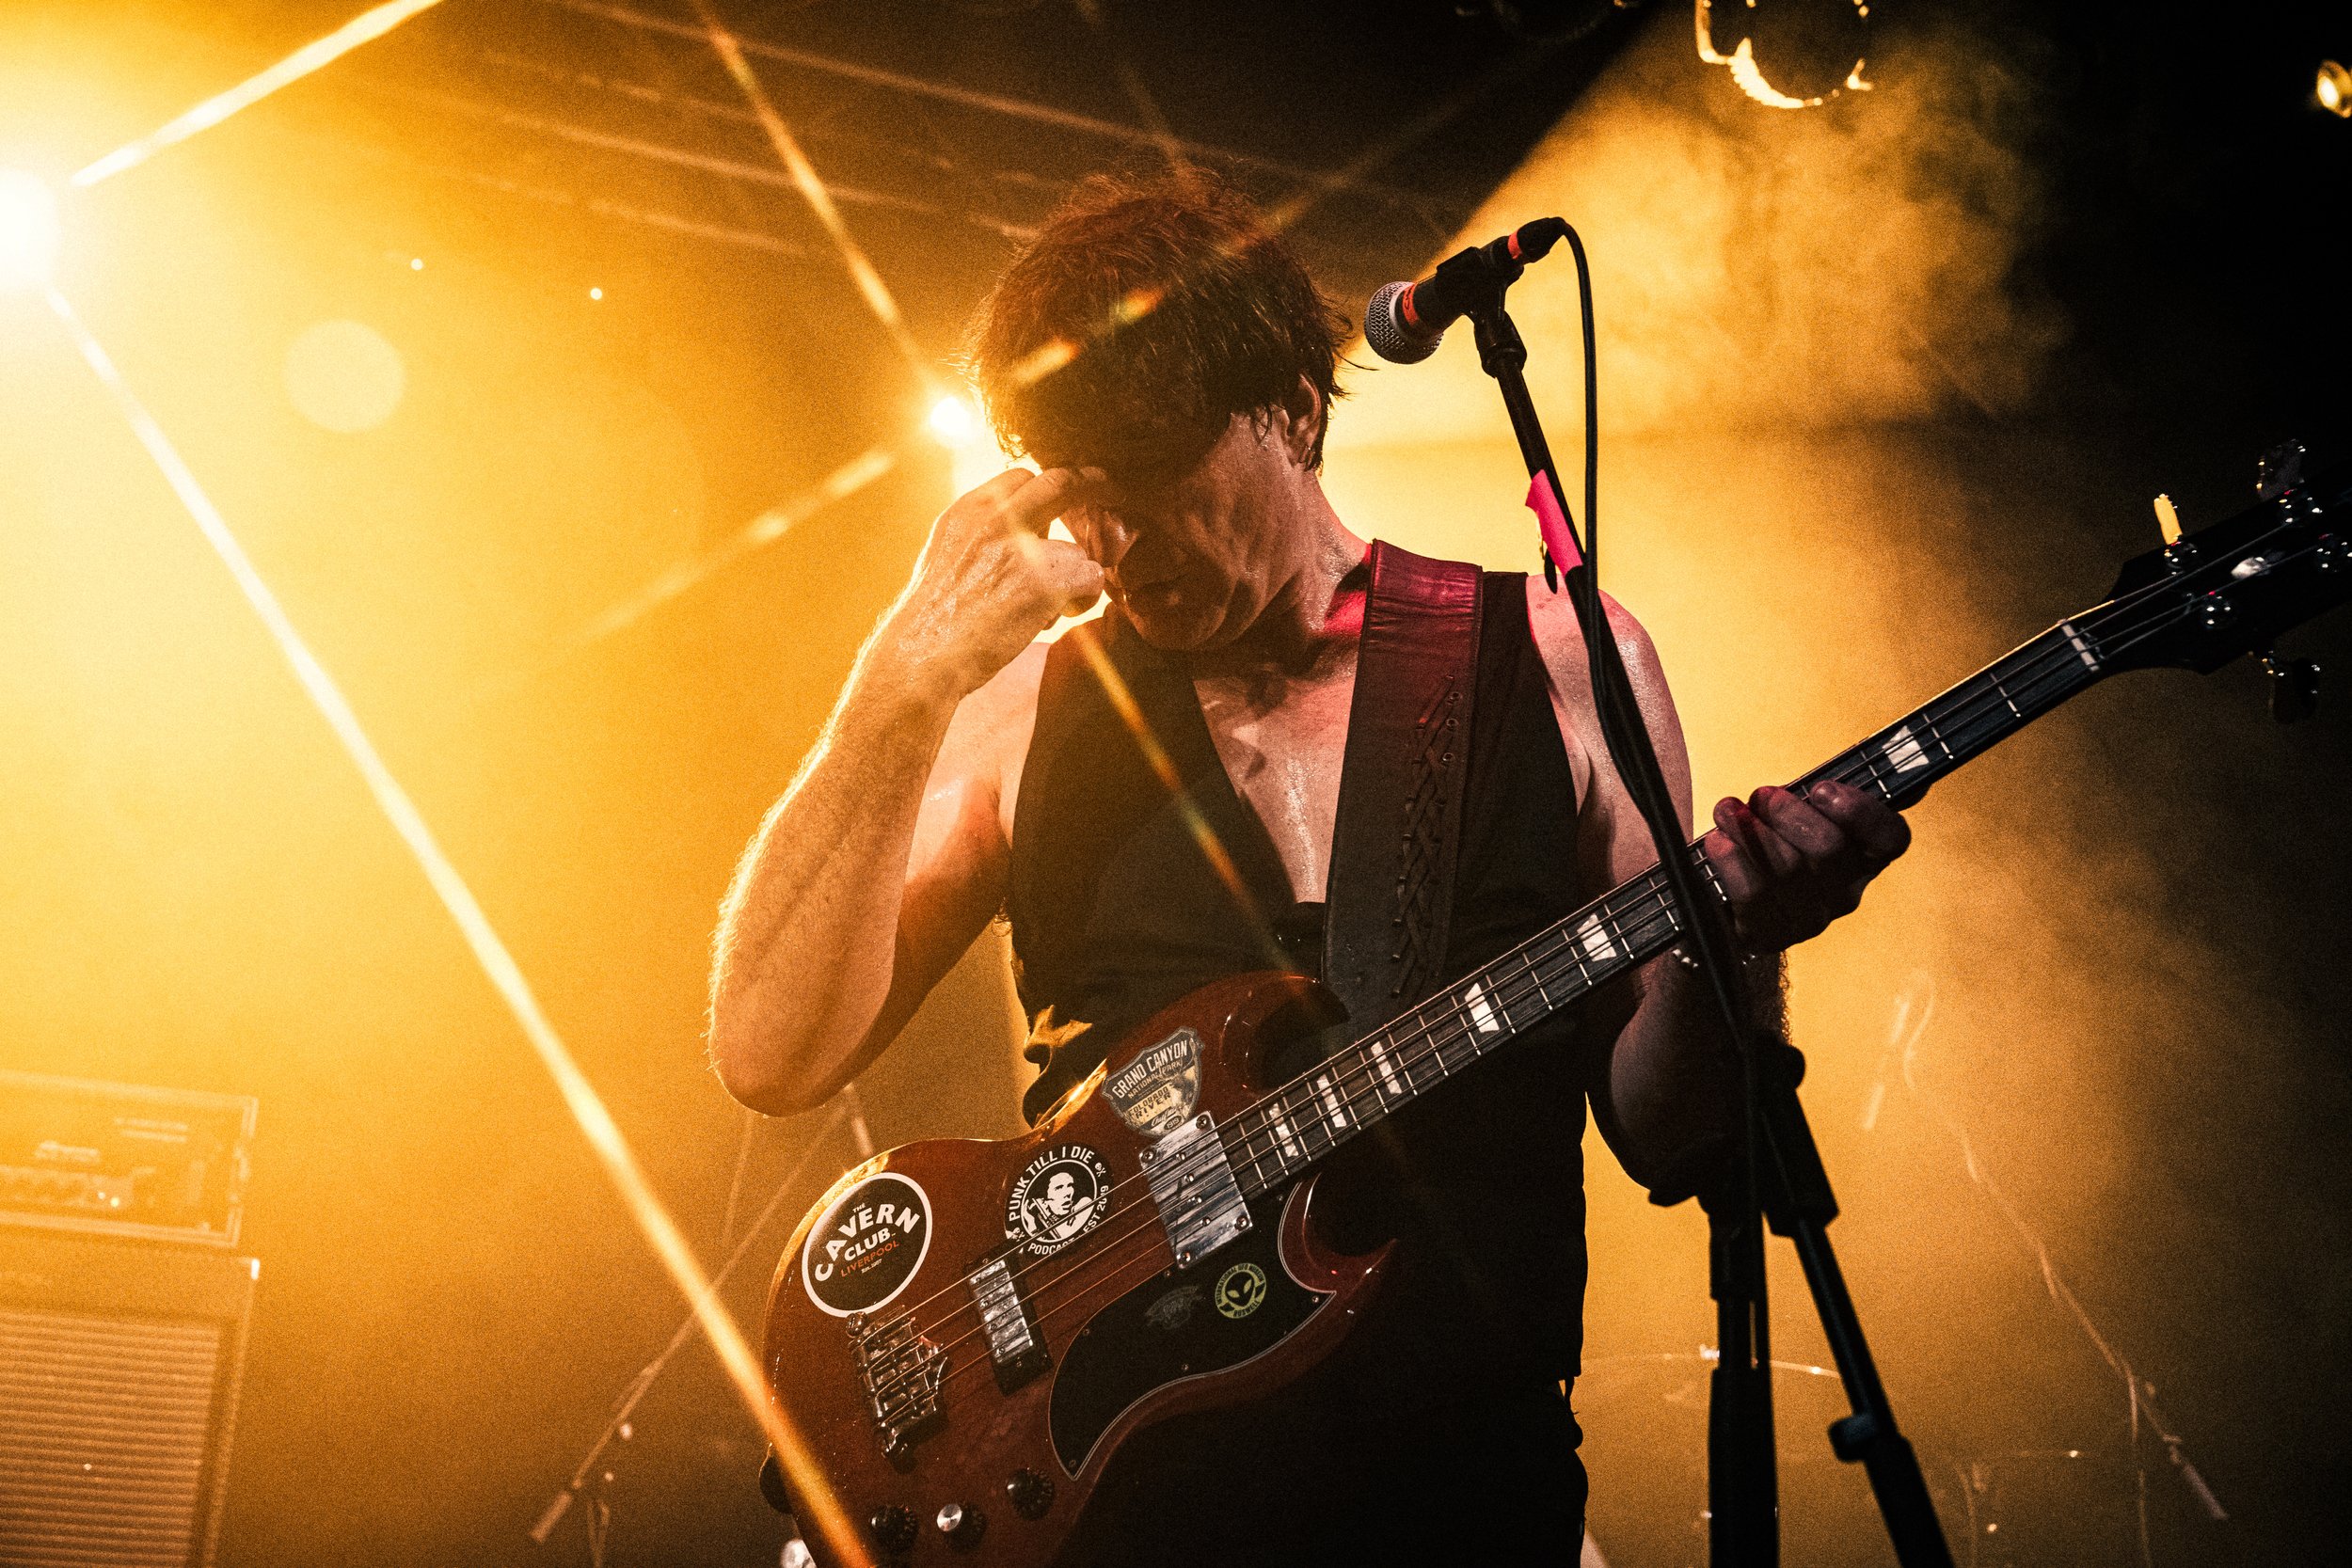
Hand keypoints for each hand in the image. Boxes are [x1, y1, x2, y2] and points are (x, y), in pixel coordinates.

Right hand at [879, 467, 1106, 699]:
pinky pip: (1091, 576)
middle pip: (1059, 483)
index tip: (1068, 492)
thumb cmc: (932, 620)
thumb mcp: (945, 555)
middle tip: (1112, 489)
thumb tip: (1025, 535)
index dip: (1048, 488)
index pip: (1020, 477)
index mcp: (968, 510)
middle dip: (1090, 483)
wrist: (921, 656)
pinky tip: (1063, 613)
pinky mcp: (1044, 583)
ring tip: (1043, 608)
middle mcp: (995, 520)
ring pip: (1076, 549)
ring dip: (1070, 577)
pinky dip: (1085, 597)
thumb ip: (981, 535)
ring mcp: (1021, 549)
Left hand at [1700, 779, 1910, 952]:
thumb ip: (1837, 795)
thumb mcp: (1804, 815)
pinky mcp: (1771, 934)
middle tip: (1761, 795)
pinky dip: (1731, 860)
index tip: (1821, 788)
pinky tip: (1718, 841)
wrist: (1733, 908)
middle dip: (1786, 812)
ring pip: (1786, 868)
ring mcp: (1809, 917)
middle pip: (1828, 847)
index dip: (1861, 812)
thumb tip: (1913, 778)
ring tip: (1727, 810)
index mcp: (1864, 856)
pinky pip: (1753, 894)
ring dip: (1749, 829)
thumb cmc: (1775, 845)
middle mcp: (1845, 890)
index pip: (1891, 838)